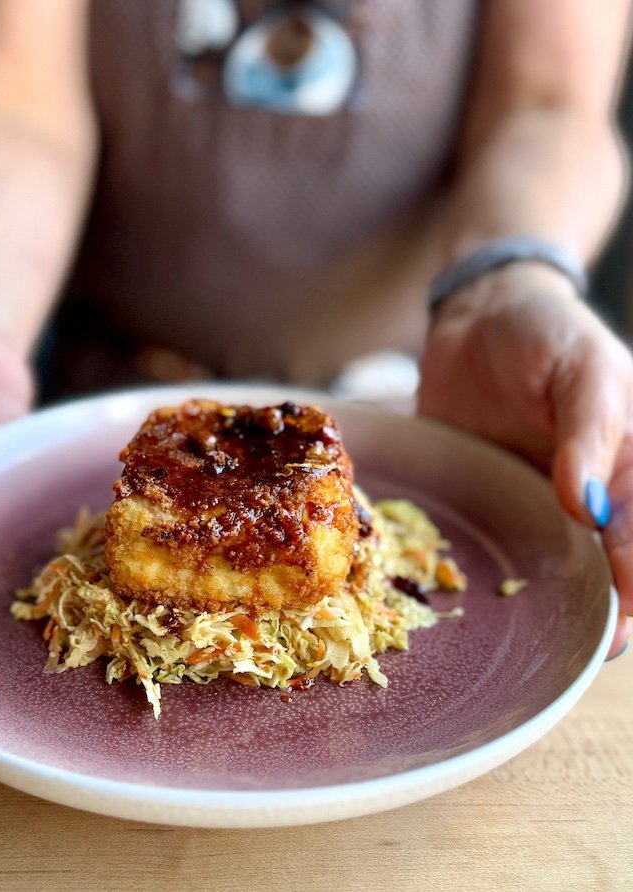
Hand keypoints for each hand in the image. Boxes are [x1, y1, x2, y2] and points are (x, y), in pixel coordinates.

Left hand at [418, 264, 631, 655]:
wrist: (478, 314)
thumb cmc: (548, 332)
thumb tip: (588, 509)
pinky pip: (482, 538)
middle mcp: (581, 495)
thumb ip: (590, 437)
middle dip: (586, 611)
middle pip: (596, 570)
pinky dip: (473, 565)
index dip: (631, 590)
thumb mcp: (584, 372)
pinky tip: (456, 588)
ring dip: (532, 598)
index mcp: (625, 470)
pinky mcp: (481, 494)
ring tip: (513, 637)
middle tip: (564, 654)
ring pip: (540, 565)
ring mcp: (528, 499)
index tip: (613, 632)